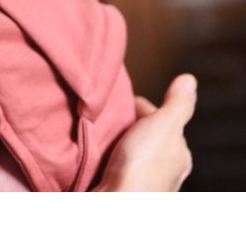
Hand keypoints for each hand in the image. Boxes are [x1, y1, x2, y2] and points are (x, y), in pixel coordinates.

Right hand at [94, 73, 196, 190]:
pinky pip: (110, 160)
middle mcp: (162, 166)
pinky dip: (101, 150)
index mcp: (177, 152)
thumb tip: (188, 80)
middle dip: (126, 121)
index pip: (161, 119)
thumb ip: (177, 104)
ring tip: (96, 125)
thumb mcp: (164, 125)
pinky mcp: (119, 183)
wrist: (117, 201)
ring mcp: (140, 176)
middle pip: (142, 133)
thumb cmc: (143, 166)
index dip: (142, 106)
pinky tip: (92, 145)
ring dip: (111, 136)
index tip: (122, 98)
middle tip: (106, 110)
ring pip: (125, 147)